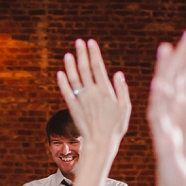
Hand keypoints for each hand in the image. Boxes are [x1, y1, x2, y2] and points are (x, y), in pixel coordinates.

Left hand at [56, 38, 131, 159]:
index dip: (94, 54)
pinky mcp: (73, 108)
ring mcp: (81, 100)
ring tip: (68, 54)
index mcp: (106, 91)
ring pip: (74, 78)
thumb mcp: (125, 108)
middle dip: (82, 54)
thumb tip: (118, 73)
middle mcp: (92, 93)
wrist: (100, 144)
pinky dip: (62, 82)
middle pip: (85, 69)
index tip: (91, 42)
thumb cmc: (115, 127)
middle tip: (78, 41)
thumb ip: (122, 90)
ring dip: (70, 65)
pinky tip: (59, 73)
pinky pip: (66, 92)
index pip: (98, 67)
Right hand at [147, 26, 185, 185]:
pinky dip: (159, 103)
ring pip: (163, 94)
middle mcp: (175, 112)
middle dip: (183, 55)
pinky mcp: (164, 142)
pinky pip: (159, 120)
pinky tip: (161, 86)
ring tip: (167, 49)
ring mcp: (167, 126)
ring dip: (165, 73)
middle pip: (176, 77)